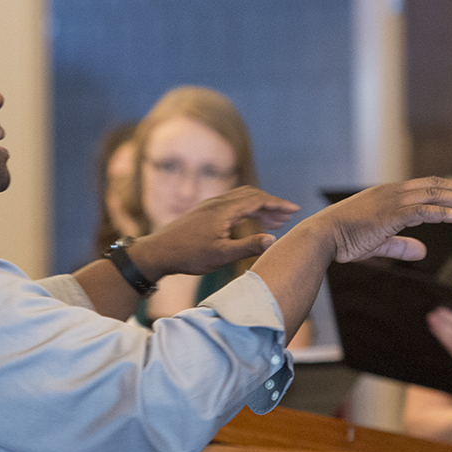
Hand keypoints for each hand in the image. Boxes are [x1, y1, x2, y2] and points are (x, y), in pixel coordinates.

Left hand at [126, 186, 298, 278]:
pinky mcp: (203, 212)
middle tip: (287, 216)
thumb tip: (273, 240)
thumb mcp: (221, 255)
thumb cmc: (188, 255)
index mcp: (224, 210)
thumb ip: (248, 246)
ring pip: (240, 199)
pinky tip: (248, 221)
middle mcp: (217, 202)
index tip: (294, 210)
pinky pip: (231, 204)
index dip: (278, 204)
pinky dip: (245, 209)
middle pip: (250, 195)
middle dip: (271, 203)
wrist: (157, 252)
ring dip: (259, 206)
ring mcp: (209, 206)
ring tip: (273, 221)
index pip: (257, 200)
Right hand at [305, 177, 451, 264]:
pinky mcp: (391, 212)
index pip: (428, 187)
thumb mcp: (379, 244)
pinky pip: (424, 210)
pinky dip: (445, 212)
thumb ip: (401, 246)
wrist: (322, 237)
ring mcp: (393, 200)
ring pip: (435, 194)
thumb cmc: (343, 241)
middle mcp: (394, 192)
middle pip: (437, 186)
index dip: (451, 191)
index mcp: (390, 195)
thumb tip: (423, 252)